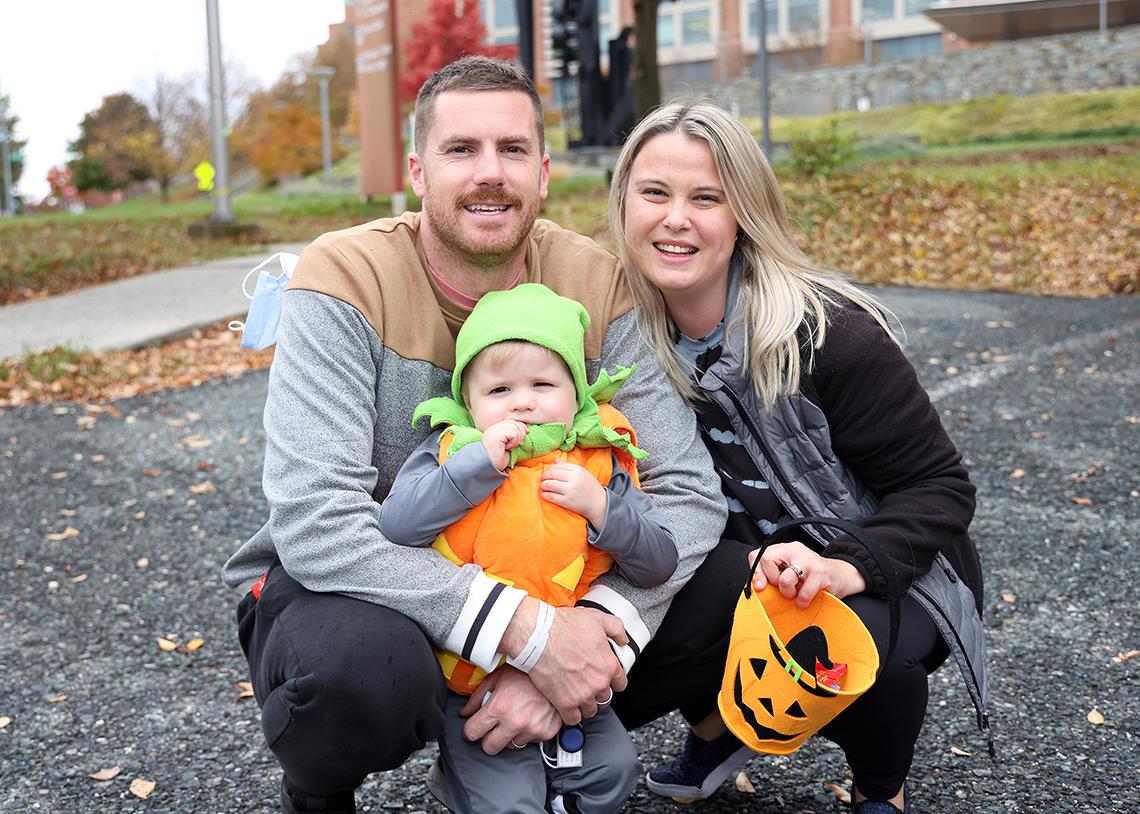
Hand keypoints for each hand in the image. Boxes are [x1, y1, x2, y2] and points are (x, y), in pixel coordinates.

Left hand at [459, 668, 560, 754]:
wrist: (557, 672)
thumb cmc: (526, 672)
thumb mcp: (497, 677)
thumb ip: (477, 696)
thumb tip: (466, 712)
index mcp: (499, 707)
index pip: (472, 733)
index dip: (470, 730)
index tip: (473, 728)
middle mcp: (515, 722)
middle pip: (489, 748)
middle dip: (488, 739)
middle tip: (492, 728)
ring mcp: (532, 729)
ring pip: (511, 746)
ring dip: (510, 735)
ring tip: (516, 717)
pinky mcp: (546, 733)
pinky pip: (530, 741)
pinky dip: (528, 733)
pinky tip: (530, 717)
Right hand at [480, 420, 528, 469]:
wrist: (487, 467)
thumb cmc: (497, 460)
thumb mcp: (509, 445)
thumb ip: (514, 436)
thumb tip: (526, 430)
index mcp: (496, 429)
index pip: (512, 422)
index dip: (520, 429)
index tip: (522, 440)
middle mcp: (494, 427)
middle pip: (515, 423)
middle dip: (521, 433)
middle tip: (518, 445)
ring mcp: (494, 430)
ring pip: (515, 427)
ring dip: (517, 439)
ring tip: (510, 447)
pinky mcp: (496, 434)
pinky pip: (513, 433)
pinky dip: (514, 441)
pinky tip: (508, 448)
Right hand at [500, 599, 627, 725]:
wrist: (538, 635)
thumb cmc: (564, 626)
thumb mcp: (597, 618)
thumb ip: (616, 629)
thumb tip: (623, 639)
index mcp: (609, 665)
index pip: (620, 683)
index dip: (612, 681)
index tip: (605, 679)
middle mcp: (598, 682)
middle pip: (605, 698)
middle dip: (597, 692)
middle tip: (586, 684)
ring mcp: (582, 695)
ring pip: (591, 710)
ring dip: (585, 704)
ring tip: (576, 695)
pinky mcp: (565, 702)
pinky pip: (573, 719)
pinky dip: (570, 714)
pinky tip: (566, 705)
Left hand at [540, 461, 606, 527]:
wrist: (598, 503)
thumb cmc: (589, 487)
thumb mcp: (582, 473)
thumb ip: (568, 467)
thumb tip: (555, 460)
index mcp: (578, 470)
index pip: (558, 466)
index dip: (550, 469)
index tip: (548, 473)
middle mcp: (574, 479)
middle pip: (552, 474)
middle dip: (544, 476)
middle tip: (542, 479)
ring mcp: (570, 491)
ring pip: (549, 485)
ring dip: (543, 485)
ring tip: (543, 487)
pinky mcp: (567, 501)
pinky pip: (551, 496)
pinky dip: (545, 495)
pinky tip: (544, 494)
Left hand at [750, 541, 865, 607]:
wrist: (840, 576)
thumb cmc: (809, 577)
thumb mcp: (788, 572)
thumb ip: (772, 576)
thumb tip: (757, 588)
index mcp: (783, 549)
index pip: (758, 555)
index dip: (756, 572)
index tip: (760, 587)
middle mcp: (794, 549)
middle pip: (767, 561)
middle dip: (773, 582)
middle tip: (785, 588)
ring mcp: (808, 559)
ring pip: (784, 579)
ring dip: (788, 593)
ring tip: (795, 594)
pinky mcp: (820, 572)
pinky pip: (803, 593)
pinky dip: (802, 601)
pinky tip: (805, 601)